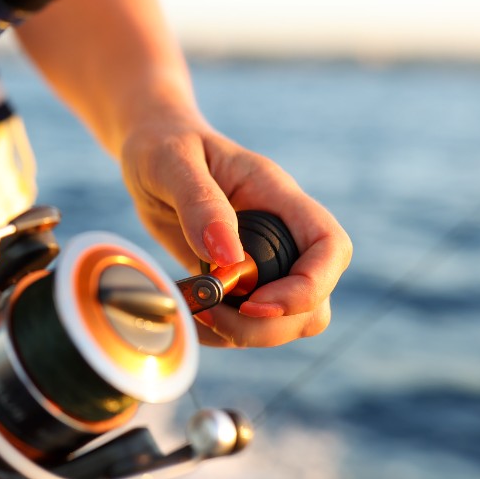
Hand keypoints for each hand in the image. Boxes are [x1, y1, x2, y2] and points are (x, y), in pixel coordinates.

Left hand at [120, 110, 350, 347]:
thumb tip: (228, 258)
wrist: (150, 150)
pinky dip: (222, 333)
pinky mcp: (239, 282)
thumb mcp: (170, 161)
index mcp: (277, 196)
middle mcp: (281, 232)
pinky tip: (187, 313)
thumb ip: (199, 202)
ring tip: (194, 311)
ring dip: (246, 333)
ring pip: (290, 321)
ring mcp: (264, 261)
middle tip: (208, 312)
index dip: (308, 286)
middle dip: (269, 323)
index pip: (330, 247)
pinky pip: (251, 324)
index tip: (254, 302)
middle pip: (315, 300)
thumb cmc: (162, 145)